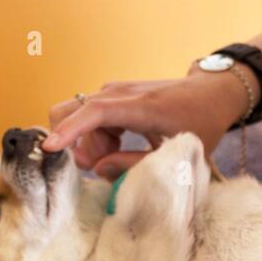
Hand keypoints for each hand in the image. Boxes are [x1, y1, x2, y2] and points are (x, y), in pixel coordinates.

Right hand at [40, 70, 254, 178]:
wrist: (211, 93)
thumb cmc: (200, 124)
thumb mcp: (177, 153)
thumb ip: (137, 164)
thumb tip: (99, 170)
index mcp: (143, 107)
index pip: (96, 112)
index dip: (71, 129)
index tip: (50, 148)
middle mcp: (123, 93)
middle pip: (75, 108)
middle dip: (71, 140)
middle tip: (90, 165)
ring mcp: (117, 91)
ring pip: (81, 116)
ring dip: (87, 142)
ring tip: (112, 160)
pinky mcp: (116, 95)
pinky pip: (91, 116)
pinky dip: (94, 135)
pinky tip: (115, 149)